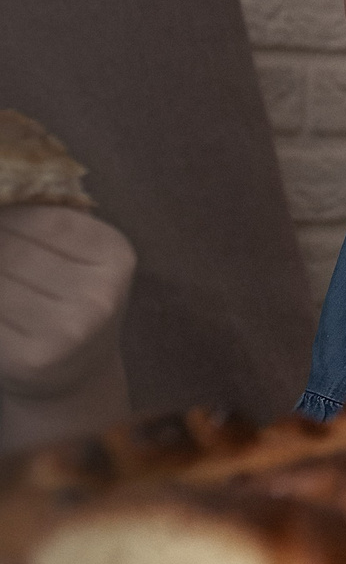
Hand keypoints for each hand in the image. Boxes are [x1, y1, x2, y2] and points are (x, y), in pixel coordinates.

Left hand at [0, 205, 134, 394]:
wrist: (73, 376)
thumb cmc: (68, 302)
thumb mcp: (78, 257)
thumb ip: (49, 220)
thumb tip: (2, 187)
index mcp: (115, 256)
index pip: (43, 219)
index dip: (8, 215)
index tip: (1, 213)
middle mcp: (100, 295)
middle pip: (12, 250)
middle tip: (1, 262)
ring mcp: (69, 330)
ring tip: (3, 280)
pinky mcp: (34, 358)